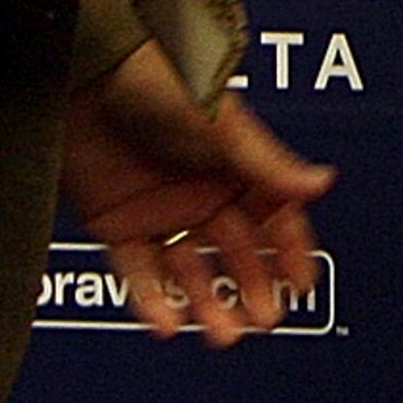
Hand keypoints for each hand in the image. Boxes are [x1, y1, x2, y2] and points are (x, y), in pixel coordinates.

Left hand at [59, 37, 332, 345]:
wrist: (81, 71)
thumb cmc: (153, 77)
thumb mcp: (220, 123)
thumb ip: (267, 162)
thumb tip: (321, 182)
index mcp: (235, 162)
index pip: (274, 215)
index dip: (290, 250)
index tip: (301, 285)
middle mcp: (200, 188)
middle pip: (236, 250)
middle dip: (252, 286)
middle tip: (263, 317)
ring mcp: (159, 207)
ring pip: (190, 269)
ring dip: (206, 302)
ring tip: (222, 331)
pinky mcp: (116, 221)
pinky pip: (139, 271)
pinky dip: (153, 299)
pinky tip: (169, 322)